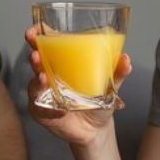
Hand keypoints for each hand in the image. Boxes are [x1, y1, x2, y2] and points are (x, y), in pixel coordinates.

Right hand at [24, 26, 132, 147]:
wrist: (95, 129)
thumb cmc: (98, 102)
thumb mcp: (110, 86)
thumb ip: (117, 73)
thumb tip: (125, 59)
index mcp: (63, 63)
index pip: (47, 44)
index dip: (38, 35)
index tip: (35, 30)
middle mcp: (50, 75)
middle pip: (36, 60)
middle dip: (34, 55)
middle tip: (36, 54)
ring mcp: (44, 94)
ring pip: (34, 84)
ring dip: (37, 81)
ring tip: (44, 78)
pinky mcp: (42, 112)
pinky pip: (40, 109)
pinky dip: (50, 110)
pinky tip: (61, 111)